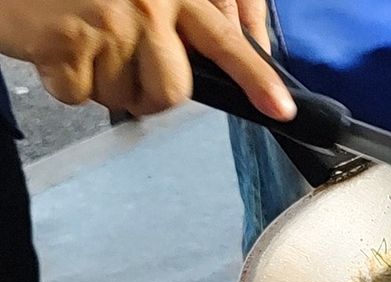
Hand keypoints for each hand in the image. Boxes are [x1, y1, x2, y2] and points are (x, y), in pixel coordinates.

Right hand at [0, 0, 293, 119]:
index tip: (281, 110)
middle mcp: (148, 5)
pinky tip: (56, 48)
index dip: (256, 79)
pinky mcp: (66, 44)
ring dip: (104, 85)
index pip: (226, 43)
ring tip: (85, 46)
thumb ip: (185, 23)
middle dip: (151, 95)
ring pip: (126, 98)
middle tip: (124, 68)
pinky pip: (80, 95)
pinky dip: (65, 83)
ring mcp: (106, 25)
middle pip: (174, 91)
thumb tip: (225, 65)